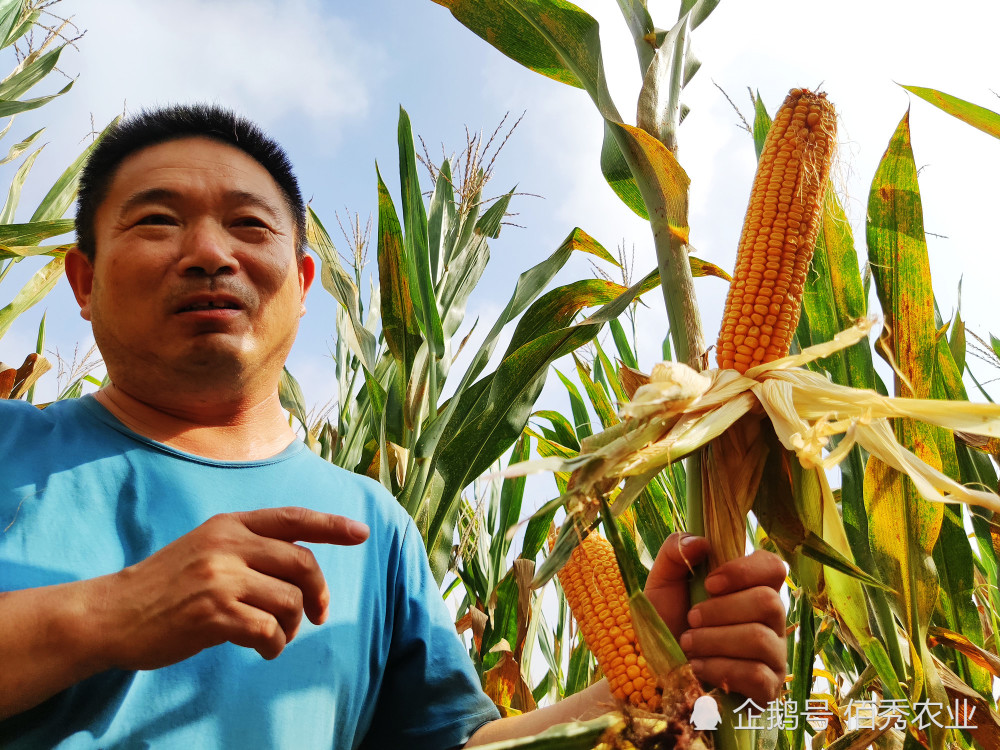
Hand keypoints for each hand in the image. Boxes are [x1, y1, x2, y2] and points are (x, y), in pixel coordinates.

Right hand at [94, 507, 368, 669]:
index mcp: (230, 524)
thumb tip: (304, 567)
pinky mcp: (214, 613)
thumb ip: (250, 547)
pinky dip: (275, 645)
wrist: (112, 613)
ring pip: (291, 600)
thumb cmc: (166, 585)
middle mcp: (229, 544)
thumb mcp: (207, 548)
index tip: (362, 533)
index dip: (332, 526)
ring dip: (293, 625)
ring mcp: (221, 578)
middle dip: (320, 592)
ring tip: (275, 635)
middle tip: (318, 615)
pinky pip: (270, 630)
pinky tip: (262, 649)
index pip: (293, 518)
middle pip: (303, 563)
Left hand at [644, 533, 786, 705]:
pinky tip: (698, 667)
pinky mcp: (768, 688)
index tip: (710, 583)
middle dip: (720, 611)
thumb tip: (701, 542)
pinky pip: (756, 674)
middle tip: (691, 618)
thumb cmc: (666, 622)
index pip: (773, 567)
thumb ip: (675, 552)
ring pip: (760, 638)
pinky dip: (720, 668)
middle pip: (769, 602)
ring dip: (714, 640)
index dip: (744, 571)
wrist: (654, 672)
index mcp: (750, 587)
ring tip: (688, 644)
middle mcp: (770, 619)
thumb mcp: (661, 582)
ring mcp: (773, 654)